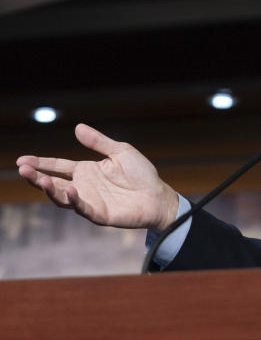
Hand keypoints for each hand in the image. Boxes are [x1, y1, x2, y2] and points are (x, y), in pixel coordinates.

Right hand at [16, 123, 179, 230]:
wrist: (158, 195)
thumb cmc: (141, 174)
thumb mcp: (120, 151)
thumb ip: (99, 142)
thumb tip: (77, 127)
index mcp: (86, 170)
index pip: (58, 166)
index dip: (41, 163)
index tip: (22, 160)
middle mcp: (83, 186)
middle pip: (53, 182)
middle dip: (36, 177)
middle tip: (22, 169)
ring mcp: (89, 201)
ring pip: (62, 197)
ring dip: (50, 189)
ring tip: (40, 180)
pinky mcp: (100, 214)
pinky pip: (83, 208)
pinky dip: (74, 200)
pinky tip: (69, 189)